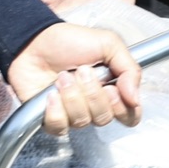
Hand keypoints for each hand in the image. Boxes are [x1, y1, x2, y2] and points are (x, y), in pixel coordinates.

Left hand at [6, 24, 142, 136]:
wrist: (34, 40)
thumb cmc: (70, 41)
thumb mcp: (108, 44)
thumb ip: (130, 69)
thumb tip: (134, 99)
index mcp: (112, 90)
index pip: (129, 116)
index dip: (123, 108)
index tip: (113, 88)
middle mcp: (94, 106)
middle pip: (104, 118)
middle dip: (92, 93)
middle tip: (82, 71)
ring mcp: (72, 114)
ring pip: (82, 121)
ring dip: (72, 96)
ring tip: (62, 76)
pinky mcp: (50, 119)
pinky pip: (59, 127)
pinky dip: (56, 110)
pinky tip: (50, 93)